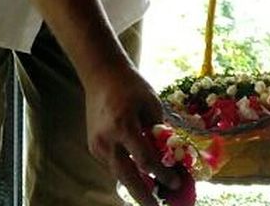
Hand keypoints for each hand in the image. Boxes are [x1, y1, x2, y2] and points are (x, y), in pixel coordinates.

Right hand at [84, 62, 179, 205]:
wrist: (102, 75)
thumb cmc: (131, 86)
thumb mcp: (152, 104)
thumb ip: (158, 131)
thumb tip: (169, 155)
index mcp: (124, 126)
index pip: (145, 159)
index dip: (162, 173)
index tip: (176, 181)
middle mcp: (108, 139)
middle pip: (126, 175)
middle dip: (141, 195)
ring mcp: (97, 144)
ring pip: (118, 172)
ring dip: (134, 184)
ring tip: (150, 196)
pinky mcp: (93, 145)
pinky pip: (112, 163)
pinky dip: (125, 170)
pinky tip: (138, 176)